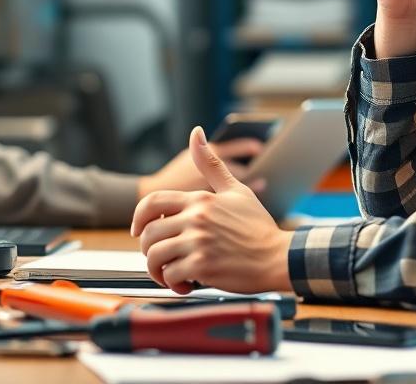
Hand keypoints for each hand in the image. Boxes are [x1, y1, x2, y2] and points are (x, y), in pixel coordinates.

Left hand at [131, 126, 293, 294]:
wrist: (277, 257)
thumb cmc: (257, 226)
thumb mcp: (236, 190)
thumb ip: (212, 164)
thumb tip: (196, 132)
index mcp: (200, 200)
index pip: (152, 203)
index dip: (138, 218)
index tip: (139, 231)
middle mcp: (196, 218)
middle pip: (148, 233)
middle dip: (148, 250)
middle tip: (160, 258)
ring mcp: (198, 242)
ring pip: (155, 256)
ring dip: (158, 269)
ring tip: (170, 273)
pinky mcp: (203, 266)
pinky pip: (171, 275)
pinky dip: (174, 283)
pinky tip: (186, 283)